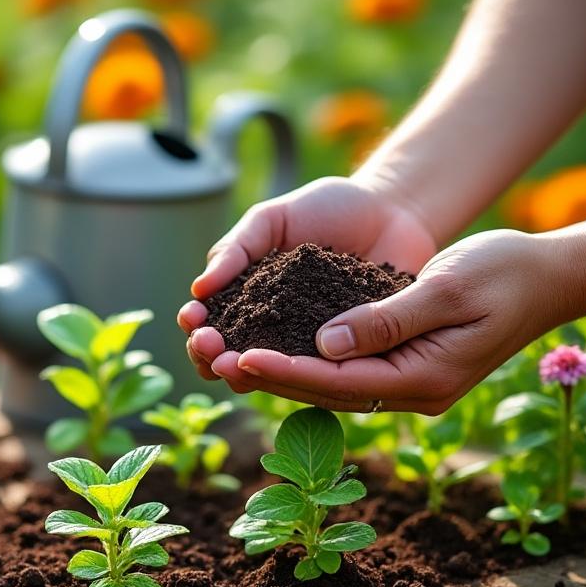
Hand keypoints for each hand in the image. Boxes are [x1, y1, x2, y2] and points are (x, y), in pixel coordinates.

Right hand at [178, 176, 437, 379]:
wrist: (392, 212)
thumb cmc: (328, 208)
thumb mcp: (273, 219)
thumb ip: (237, 248)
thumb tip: (198, 289)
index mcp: (248, 301)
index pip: (211, 327)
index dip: (197, 329)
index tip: (193, 319)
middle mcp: (274, 332)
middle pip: (232, 361)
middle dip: (212, 358)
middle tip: (212, 350)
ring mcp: (310, 349)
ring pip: (271, 377)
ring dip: (246, 376)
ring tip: (237, 366)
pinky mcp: (347, 358)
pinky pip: (323, 375)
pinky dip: (302, 378)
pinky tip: (291, 370)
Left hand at [198, 230, 568, 413]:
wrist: (551, 276)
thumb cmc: (505, 273)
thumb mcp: (447, 288)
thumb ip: (387, 320)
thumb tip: (325, 345)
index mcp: (424, 380)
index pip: (338, 382)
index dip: (285, 370)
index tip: (239, 356)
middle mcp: (414, 393)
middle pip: (326, 392)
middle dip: (270, 377)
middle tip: (214, 362)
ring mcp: (412, 383)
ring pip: (333, 385)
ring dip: (282, 372)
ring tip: (228, 358)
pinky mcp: (409, 366)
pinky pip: (349, 371)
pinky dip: (309, 359)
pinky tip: (272, 345)